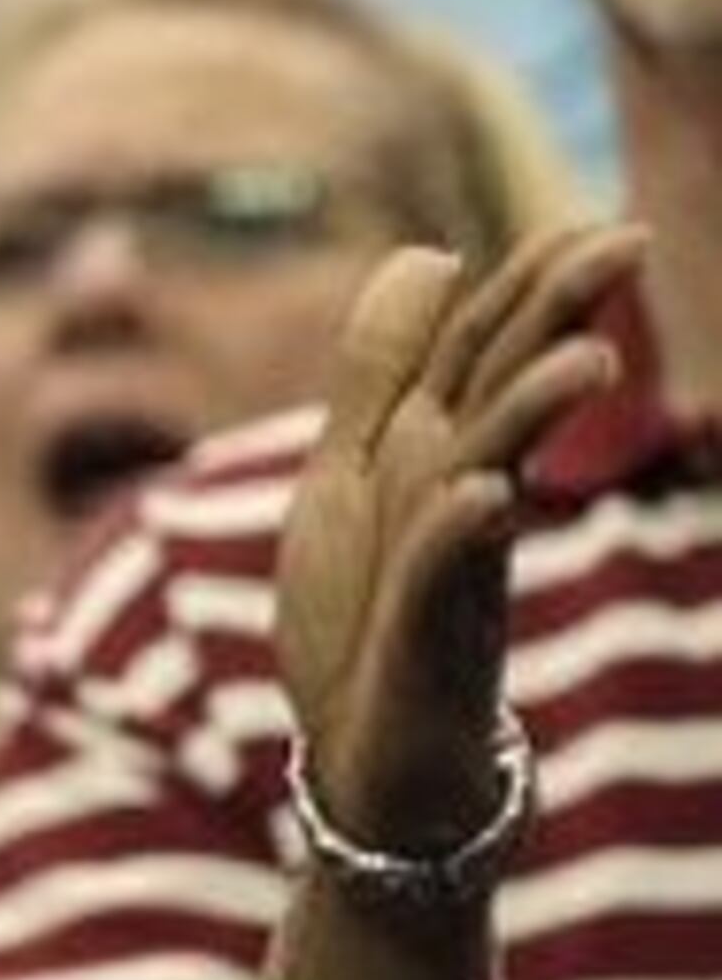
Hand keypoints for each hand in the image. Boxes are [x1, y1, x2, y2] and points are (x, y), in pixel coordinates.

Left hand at [275, 223, 640, 850]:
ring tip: (588, 361)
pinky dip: (458, 537)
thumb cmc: (366, 612)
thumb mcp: (351, 471)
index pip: (483, 354)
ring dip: (532, 420)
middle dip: (558, 323)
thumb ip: (383, 371)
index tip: (589, 221)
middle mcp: (457, 500)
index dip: (529, 287)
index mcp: (435, 455)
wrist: (369, 758)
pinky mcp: (424, 641)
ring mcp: (449, 570)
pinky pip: (439, 582)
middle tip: (627, 244)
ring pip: (487, 477)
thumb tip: (433, 254)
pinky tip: (486, 500)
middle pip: (504, 397)